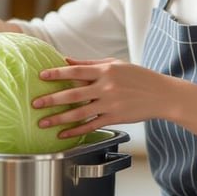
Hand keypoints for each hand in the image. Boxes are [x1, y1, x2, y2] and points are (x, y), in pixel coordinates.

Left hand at [32, 57, 170, 137]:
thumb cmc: (138, 77)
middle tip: (35, 103)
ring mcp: (110, 103)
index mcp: (105, 70)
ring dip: (59, 119)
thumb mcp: (115, 64)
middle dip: (51, 99)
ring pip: (79, 112)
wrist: (162, 94)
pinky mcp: (115, 117)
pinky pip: (91, 125)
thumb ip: (90, 63)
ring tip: (43, 122)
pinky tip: (63, 135)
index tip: (41, 76)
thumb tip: (66, 60)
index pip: (75, 70)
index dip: (57, 73)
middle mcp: (106, 87)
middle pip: (73, 93)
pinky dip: (75, 131)